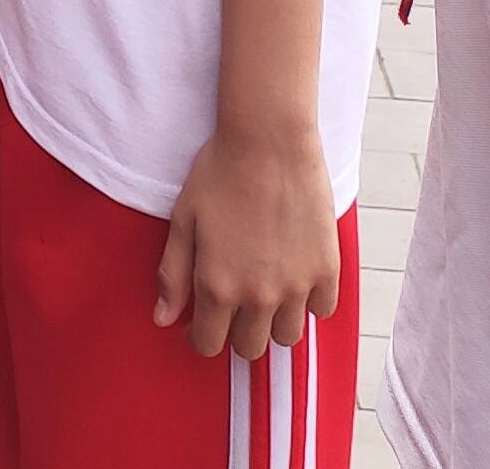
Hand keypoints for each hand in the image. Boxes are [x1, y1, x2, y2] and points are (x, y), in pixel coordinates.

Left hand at [156, 122, 342, 363]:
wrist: (268, 140)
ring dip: (274, 320)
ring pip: (288, 336)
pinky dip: (310, 301)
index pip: (209, 344)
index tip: (204, 320)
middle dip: (237, 330)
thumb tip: (163, 319)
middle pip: (250, 348)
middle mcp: (258, 295)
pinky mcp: (327, 269)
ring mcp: (296, 285)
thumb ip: (172, 275)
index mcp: (217, 286)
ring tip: (267, 289)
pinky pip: (322, 310)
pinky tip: (296, 276)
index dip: (202, 335)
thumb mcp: (183, 220)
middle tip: (236, 301)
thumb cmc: (220, 172)